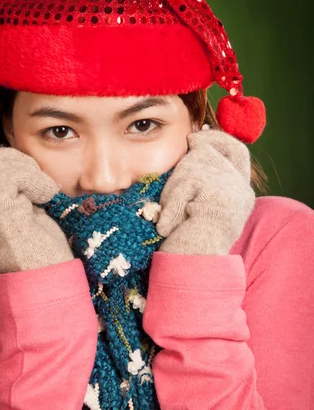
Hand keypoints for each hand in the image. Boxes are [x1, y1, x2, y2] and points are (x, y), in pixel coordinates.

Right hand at [0, 146, 73, 272]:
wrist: (48, 277)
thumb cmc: (44, 249)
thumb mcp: (28, 212)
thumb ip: (18, 190)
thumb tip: (25, 161)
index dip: (6, 160)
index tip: (32, 175)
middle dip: (14, 160)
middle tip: (38, 179)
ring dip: (27, 171)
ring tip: (44, 190)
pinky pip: (9, 176)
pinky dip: (33, 179)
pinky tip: (46, 196)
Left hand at [156, 127, 255, 254]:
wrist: (191, 273)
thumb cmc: (186, 244)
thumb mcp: (197, 205)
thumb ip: (202, 177)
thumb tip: (197, 139)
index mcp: (240, 193)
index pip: (236, 151)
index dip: (217, 140)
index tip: (198, 136)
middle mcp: (241, 191)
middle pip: (208, 155)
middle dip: (184, 168)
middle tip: (172, 186)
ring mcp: (232, 194)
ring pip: (192, 167)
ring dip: (173, 191)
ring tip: (170, 218)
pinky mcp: (217, 199)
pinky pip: (184, 186)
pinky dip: (170, 206)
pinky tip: (167, 226)